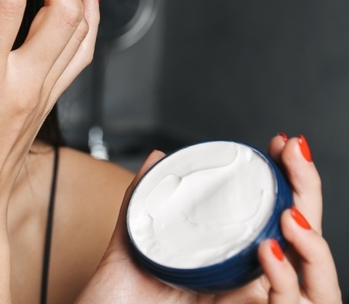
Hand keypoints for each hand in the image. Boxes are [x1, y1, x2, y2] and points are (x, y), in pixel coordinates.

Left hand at [76, 135, 341, 303]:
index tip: (282, 144)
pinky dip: (280, 280)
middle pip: (300, 240)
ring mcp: (245, 303)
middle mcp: (247, 282)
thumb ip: (146, 196)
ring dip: (309, 240)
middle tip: (294, 156)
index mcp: (232, 259)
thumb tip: (160, 156)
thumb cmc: (122, 295)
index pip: (275, 216)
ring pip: (310, 280)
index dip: (288, 180)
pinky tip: (268, 251)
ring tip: (290, 210)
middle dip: (306, 193)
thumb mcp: (136, 240)